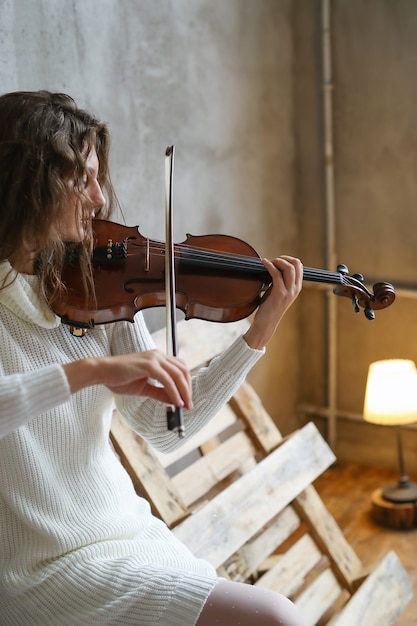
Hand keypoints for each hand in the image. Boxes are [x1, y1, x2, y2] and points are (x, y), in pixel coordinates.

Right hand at [63, 350, 192, 408]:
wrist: (101, 372)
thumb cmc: (120, 379)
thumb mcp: (144, 388)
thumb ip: (160, 392)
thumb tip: (175, 401)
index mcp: (157, 358)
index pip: (179, 368)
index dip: (186, 383)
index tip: (187, 399)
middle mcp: (158, 355)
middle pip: (183, 370)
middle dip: (188, 388)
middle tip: (189, 405)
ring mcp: (154, 358)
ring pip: (178, 374)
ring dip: (184, 391)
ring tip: (185, 406)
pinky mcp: (149, 365)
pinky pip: (167, 380)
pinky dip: (174, 392)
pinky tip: (177, 402)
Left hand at [243, 255, 302, 348]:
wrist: (266, 323)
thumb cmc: (269, 308)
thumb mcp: (278, 292)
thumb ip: (279, 281)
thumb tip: (274, 267)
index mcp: (296, 288)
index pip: (299, 266)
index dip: (289, 259)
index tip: (278, 259)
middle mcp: (295, 289)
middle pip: (296, 264)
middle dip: (284, 258)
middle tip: (274, 259)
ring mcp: (288, 291)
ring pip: (289, 268)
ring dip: (277, 260)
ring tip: (269, 261)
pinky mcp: (279, 293)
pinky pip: (276, 274)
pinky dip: (269, 265)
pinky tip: (264, 262)